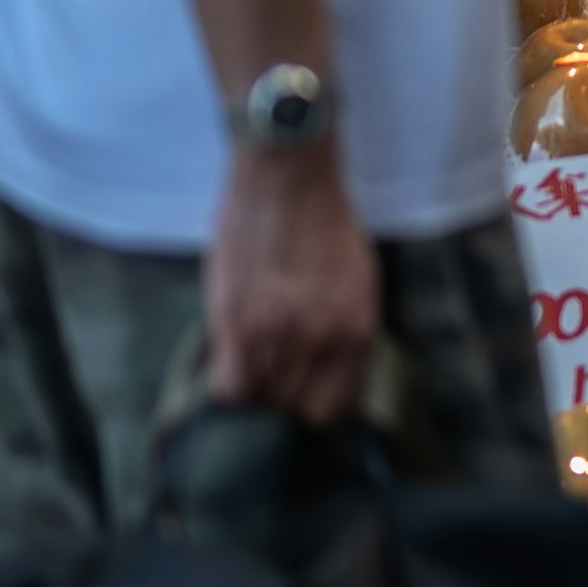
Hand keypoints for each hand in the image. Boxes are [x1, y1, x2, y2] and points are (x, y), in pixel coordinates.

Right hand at [203, 148, 377, 425]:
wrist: (287, 179)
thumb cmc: (324, 222)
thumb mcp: (358, 280)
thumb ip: (344, 329)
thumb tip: (327, 369)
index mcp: (358, 330)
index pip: (336, 407)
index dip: (317, 403)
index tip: (306, 391)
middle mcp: (320, 341)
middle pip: (294, 406)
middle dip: (284, 393)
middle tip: (276, 365)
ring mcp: (275, 335)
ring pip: (259, 399)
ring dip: (257, 384)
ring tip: (256, 355)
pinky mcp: (234, 323)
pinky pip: (229, 386)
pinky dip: (230, 379)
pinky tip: (234, 355)